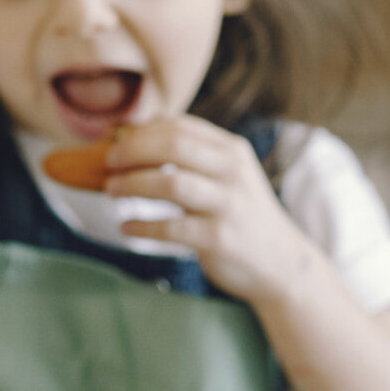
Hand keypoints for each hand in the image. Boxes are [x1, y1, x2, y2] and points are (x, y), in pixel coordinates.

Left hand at [105, 114, 308, 303]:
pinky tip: (126, 227)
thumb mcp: (227, 176)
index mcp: (232, 151)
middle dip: (132, 151)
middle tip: (109, 163)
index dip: (142, 131)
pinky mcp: (219, 239)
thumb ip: (191, 156)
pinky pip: (170, 228)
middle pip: (173, 147)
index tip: (116, 141)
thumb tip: (132, 138)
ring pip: (170, 183)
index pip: (180, 126)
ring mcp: (228, 206)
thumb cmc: (239, 214)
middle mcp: (233, 173)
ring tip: (112, 190)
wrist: (280, 264)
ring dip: (132, 185)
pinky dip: (141, 226)